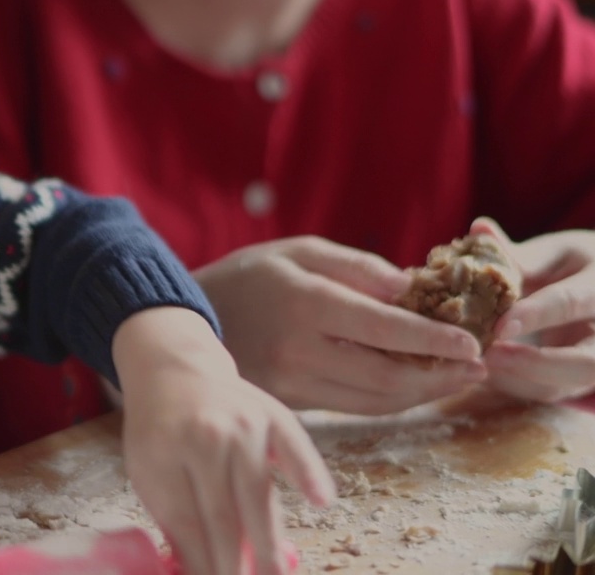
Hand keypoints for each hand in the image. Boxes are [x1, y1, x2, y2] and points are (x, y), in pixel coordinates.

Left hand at [112, 307, 335, 574]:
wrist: (174, 369)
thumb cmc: (160, 429)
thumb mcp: (147, 470)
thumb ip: (171, 517)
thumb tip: (197, 571)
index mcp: (164, 454)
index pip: (189, 523)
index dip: (205, 564)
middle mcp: (205, 437)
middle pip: (225, 514)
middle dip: (237, 563)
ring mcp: (242, 424)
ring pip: (258, 493)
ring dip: (268, 541)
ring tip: (274, 573)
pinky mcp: (272, 414)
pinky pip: (295, 448)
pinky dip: (308, 473)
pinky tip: (319, 501)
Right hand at [194, 236, 485, 413]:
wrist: (181, 320)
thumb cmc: (247, 277)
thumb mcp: (297, 251)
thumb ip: (355, 266)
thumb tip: (410, 287)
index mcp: (305, 302)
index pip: (384, 328)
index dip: (434, 338)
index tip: (473, 341)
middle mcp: (298, 349)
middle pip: (386, 376)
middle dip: (440, 375)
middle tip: (477, 367)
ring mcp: (291, 383)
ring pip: (374, 402)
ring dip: (421, 394)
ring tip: (454, 379)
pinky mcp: (288, 404)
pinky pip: (352, 408)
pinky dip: (389, 400)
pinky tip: (411, 385)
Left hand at [473, 217, 594, 401]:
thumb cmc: (576, 267)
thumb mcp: (557, 254)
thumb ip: (519, 254)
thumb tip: (478, 230)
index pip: (571, 303)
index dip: (537, 315)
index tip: (500, 325)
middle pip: (585, 363)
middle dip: (536, 363)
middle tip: (488, 357)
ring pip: (565, 386)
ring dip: (518, 381)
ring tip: (475, 366)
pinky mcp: (578, 382)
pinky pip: (547, 393)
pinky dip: (513, 387)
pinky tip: (480, 373)